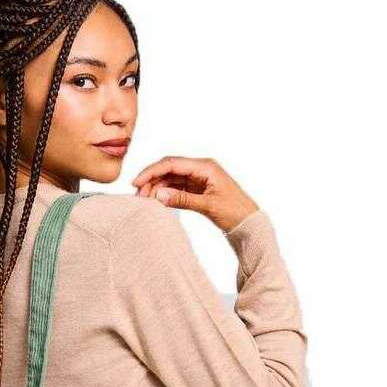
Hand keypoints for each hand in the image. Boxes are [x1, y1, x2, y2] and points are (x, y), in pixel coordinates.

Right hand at [130, 157, 259, 233]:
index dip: (151, 171)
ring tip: (146, 201)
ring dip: (157, 187)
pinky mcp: (198, 189)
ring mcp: (199, 178)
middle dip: (152, 180)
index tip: (137, 183)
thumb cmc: (235, 212)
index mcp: (205, 166)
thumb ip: (182, 200)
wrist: (249, 223)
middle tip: (140, 196)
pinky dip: (166, 193)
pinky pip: (178, 187)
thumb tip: (158, 196)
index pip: (172, 163)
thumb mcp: (208, 206)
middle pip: (169, 168)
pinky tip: (158, 201)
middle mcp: (201, 169)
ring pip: (172, 178)